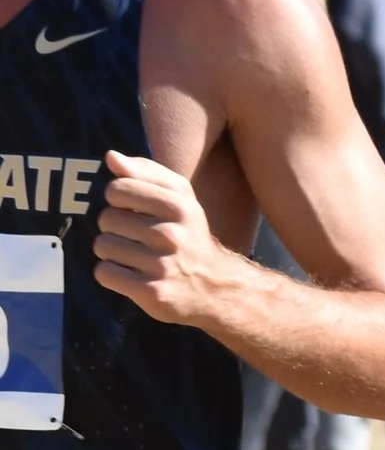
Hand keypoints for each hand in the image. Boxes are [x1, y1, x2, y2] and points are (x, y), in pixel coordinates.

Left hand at [92, 150, 240, 326]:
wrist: (217, 287)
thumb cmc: (190, 235)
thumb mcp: (180, 198)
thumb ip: (146, 172)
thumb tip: (111, 157)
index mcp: (179, 207)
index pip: (117, 189)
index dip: (120, 199)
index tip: (136, 211)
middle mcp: (172, 235)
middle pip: (106, 218)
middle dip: (116, 228)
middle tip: (140, 238)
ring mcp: (162, 265)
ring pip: (103, 245)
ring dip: (113, 251)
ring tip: (137, 257)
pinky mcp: (152, 292)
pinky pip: (104, 273)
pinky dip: (112, 274)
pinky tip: (133, 275)